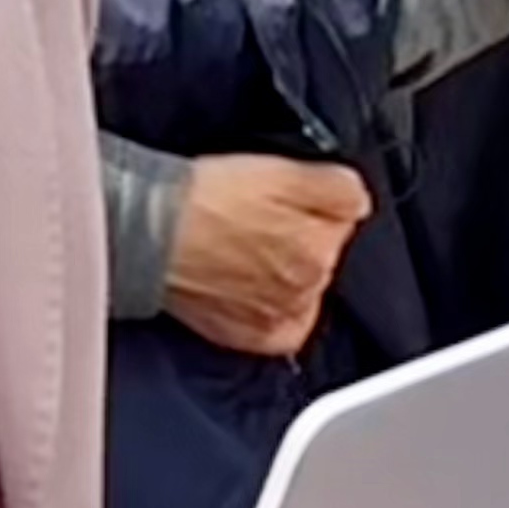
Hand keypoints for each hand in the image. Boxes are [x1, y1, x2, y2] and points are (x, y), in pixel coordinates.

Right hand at [163, 155, 366, 360]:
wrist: (148, 235)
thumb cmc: (203, 199)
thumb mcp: (283, 170)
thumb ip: (339, 188)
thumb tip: (360, 203)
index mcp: (324, 244)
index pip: (345, 218)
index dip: (313, 201)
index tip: (284, 197)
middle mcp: (308, 287)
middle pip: (323, 254)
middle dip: (299, 237)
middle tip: (256, 220)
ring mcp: (280, 316)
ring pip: (300, 288)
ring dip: (282, 272)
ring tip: (241, 250)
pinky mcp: (248, 337)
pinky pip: (277, 325)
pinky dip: (268, 309)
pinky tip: (245, 287)